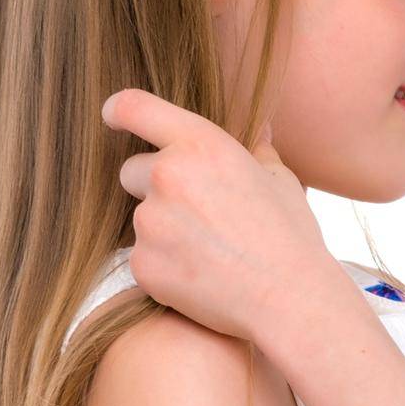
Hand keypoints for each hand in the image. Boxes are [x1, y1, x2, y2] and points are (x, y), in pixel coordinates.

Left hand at [101, 88, 343, 340]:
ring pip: (139, 216)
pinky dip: (163, 262)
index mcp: (201, 146)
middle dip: (153, 185)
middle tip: (196, 210)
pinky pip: (142, 255)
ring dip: (161, 226)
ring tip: (208, 247)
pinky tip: (201, 272)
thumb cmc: (291, 236)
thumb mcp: (281, 181)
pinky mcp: (142, 263)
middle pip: (131, 170)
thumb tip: (258, 127)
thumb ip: (257, 150)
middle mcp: (167, 177)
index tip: (113, 117)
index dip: (119, 110)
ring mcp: (150, 222)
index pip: (135, 108)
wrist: (288, 297)